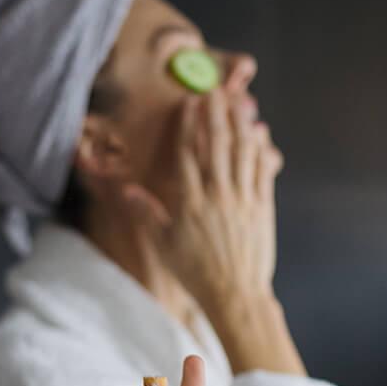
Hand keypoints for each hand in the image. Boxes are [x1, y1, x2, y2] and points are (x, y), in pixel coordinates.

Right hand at [125, 87, 283, 312]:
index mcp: (190, 203)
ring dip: (240, 124)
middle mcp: (217, 195)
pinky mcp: (262, 207)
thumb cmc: (194, 272)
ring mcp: (242, 199)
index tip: (190, 103)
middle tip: (216, 90)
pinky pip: (262, 171)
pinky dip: (261, 149)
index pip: (188, 154)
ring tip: (239, 102)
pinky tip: (260, 133)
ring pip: (243, 152)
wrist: (234, 294)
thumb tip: (124, 190)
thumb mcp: (162, 243)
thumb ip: (145, 212)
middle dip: (217, 114)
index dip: (189, 126)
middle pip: (217, 145)